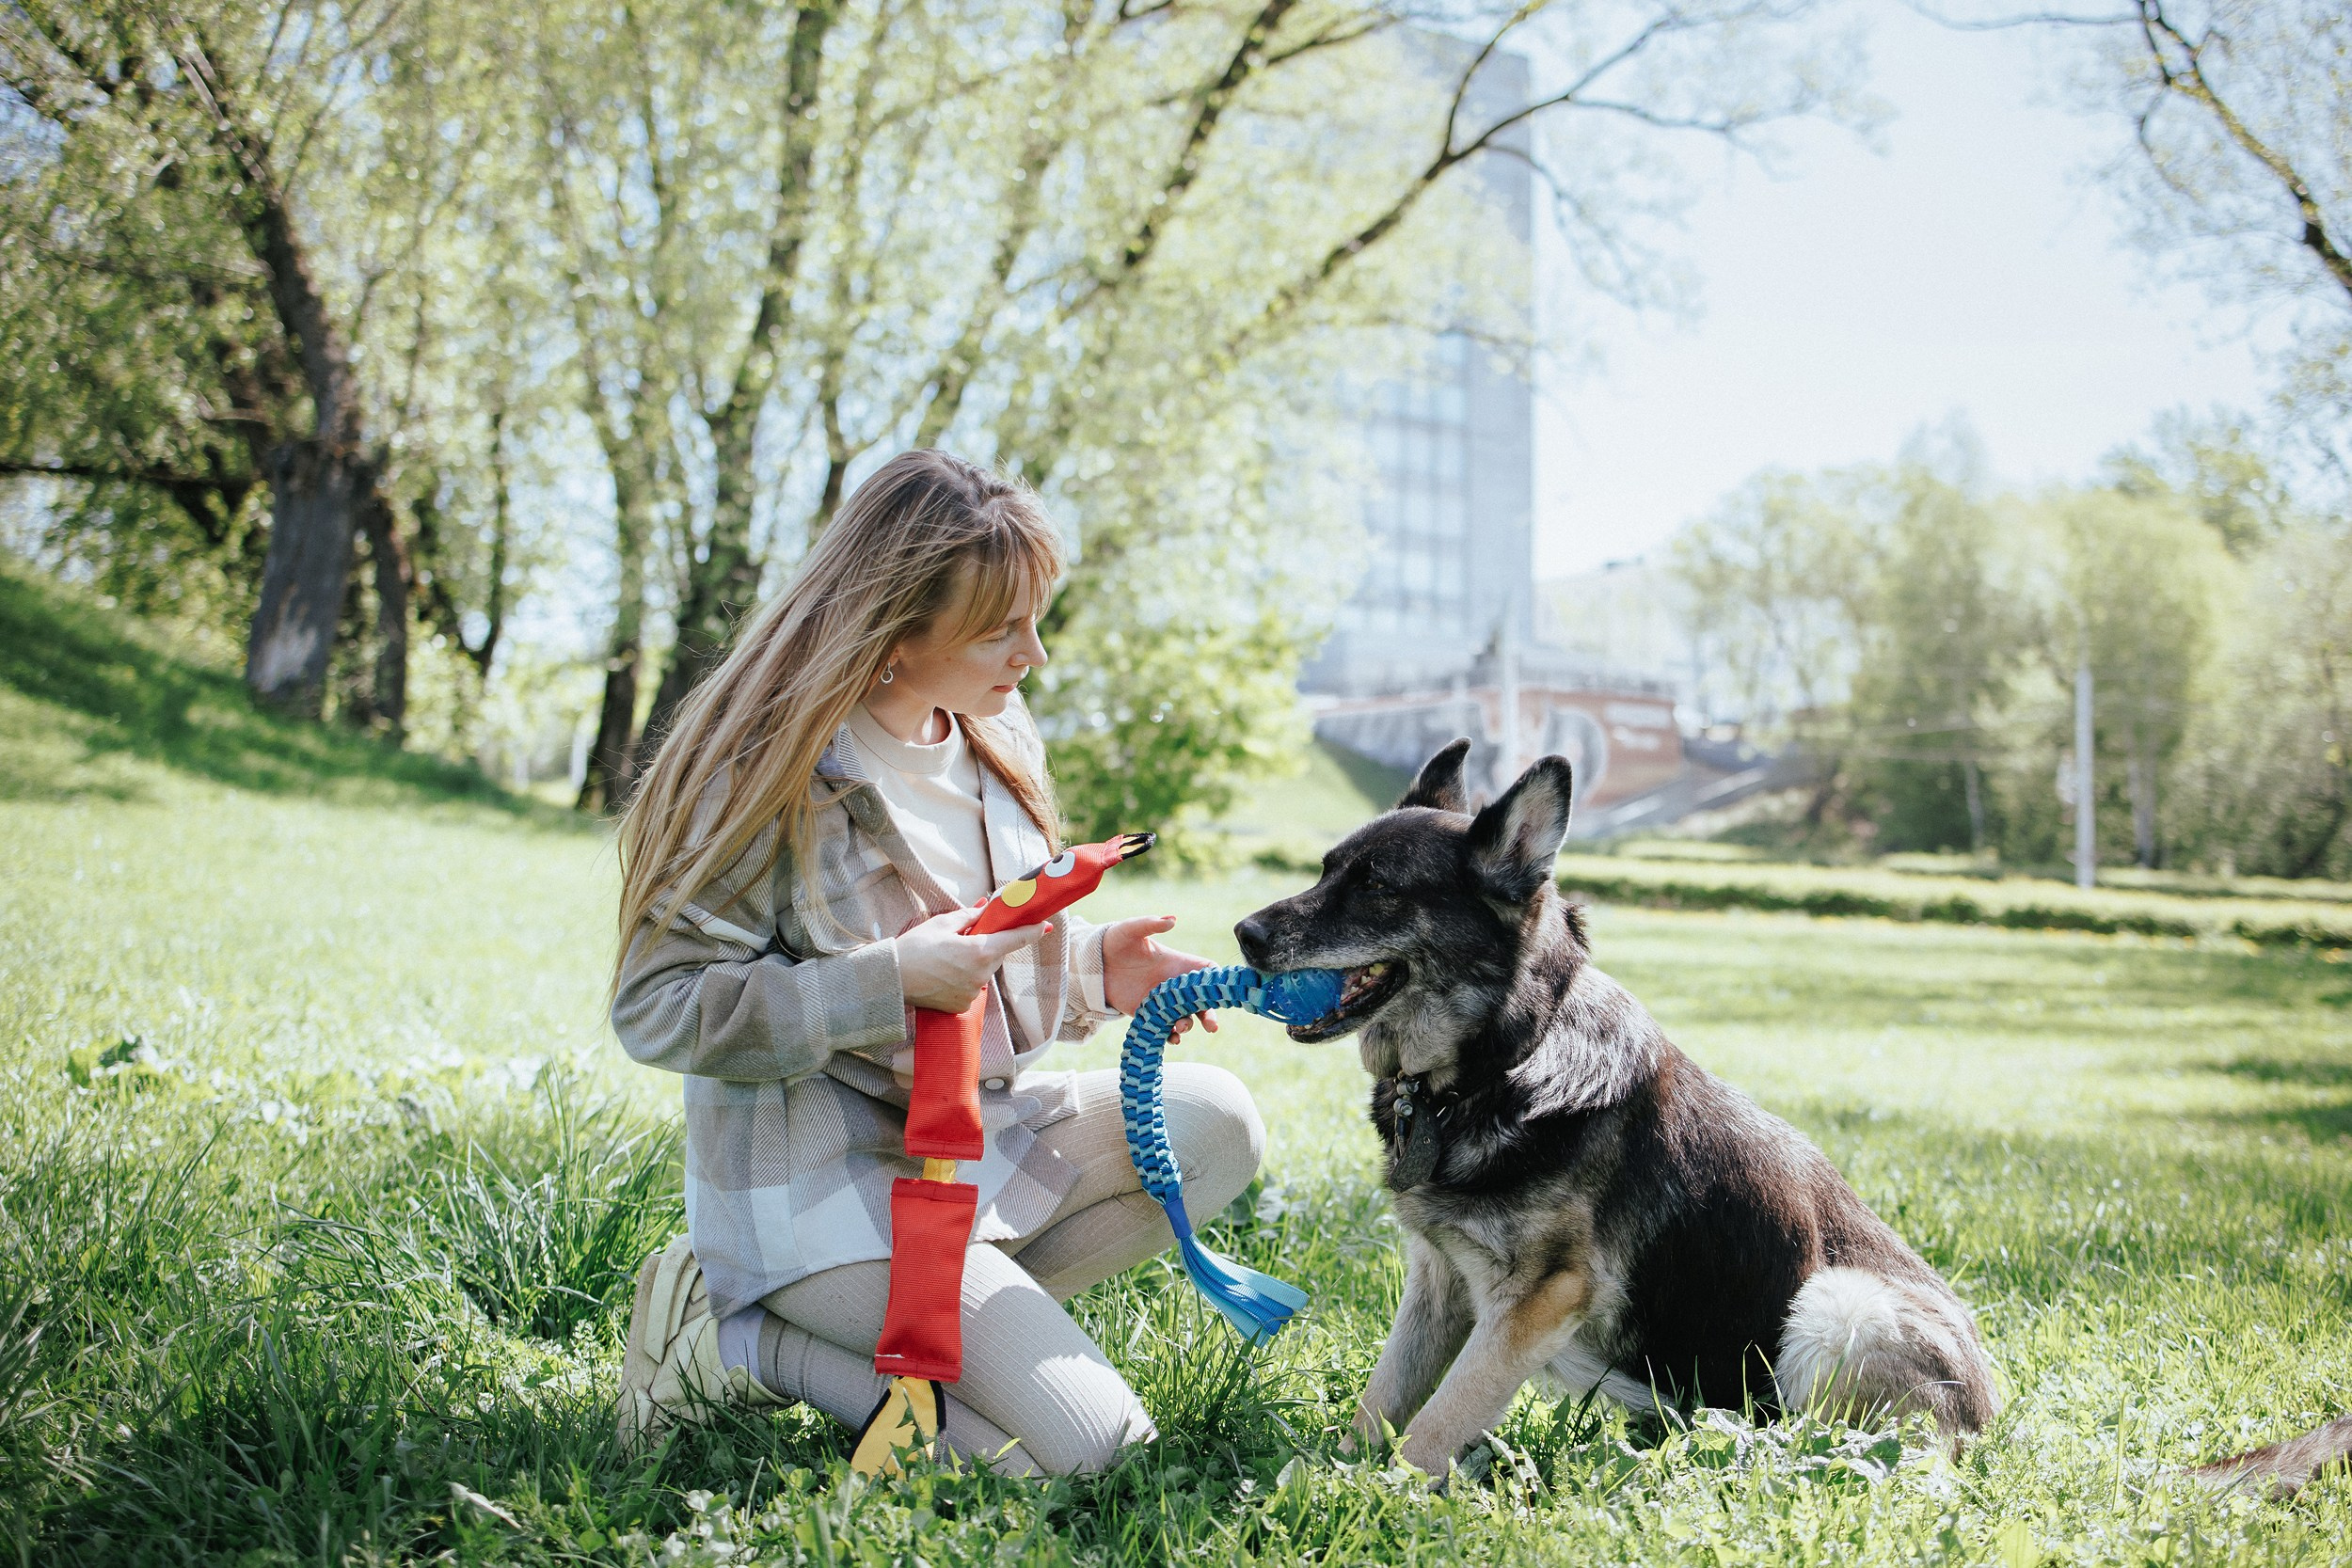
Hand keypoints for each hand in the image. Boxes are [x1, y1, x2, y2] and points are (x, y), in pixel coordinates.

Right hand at [895, 906, 1049, 1012]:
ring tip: (946, 959)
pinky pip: (972, 987)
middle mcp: (981, 975)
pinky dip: (963, 980)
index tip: (1044, 926)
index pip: (1014, 940)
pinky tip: (943, 975)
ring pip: (983, 972)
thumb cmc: (915, 948)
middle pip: (996, 955)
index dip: (1031, 932)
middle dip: (987, 945)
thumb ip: (970, 917)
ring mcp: (973, 993)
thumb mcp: (942, 924)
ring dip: (974, 963)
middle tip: (963, 940)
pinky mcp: (964, 1006)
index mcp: (979, 951)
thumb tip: (987, 907)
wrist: (892, 979)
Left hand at [1101, 915, 1218, 1038]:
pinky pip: (1164, 1029)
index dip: (1217, 980)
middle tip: (1211, 1026)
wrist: (1092, 964)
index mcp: (1176, 963)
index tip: (1221, 991)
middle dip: (1209, 1015)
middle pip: (1201, 1002)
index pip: (1206, 971)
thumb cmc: (1115, 941)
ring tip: (1180, 1027)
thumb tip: (1172, 920)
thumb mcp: (1131, 930)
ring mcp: (1161, 1002)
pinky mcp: (1147, 1014)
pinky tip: (1170, 1038)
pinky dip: (1170, 1036)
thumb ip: (1150, 924)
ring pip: (1185, 1018)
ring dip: (1187, 1025)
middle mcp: (1173, 984)